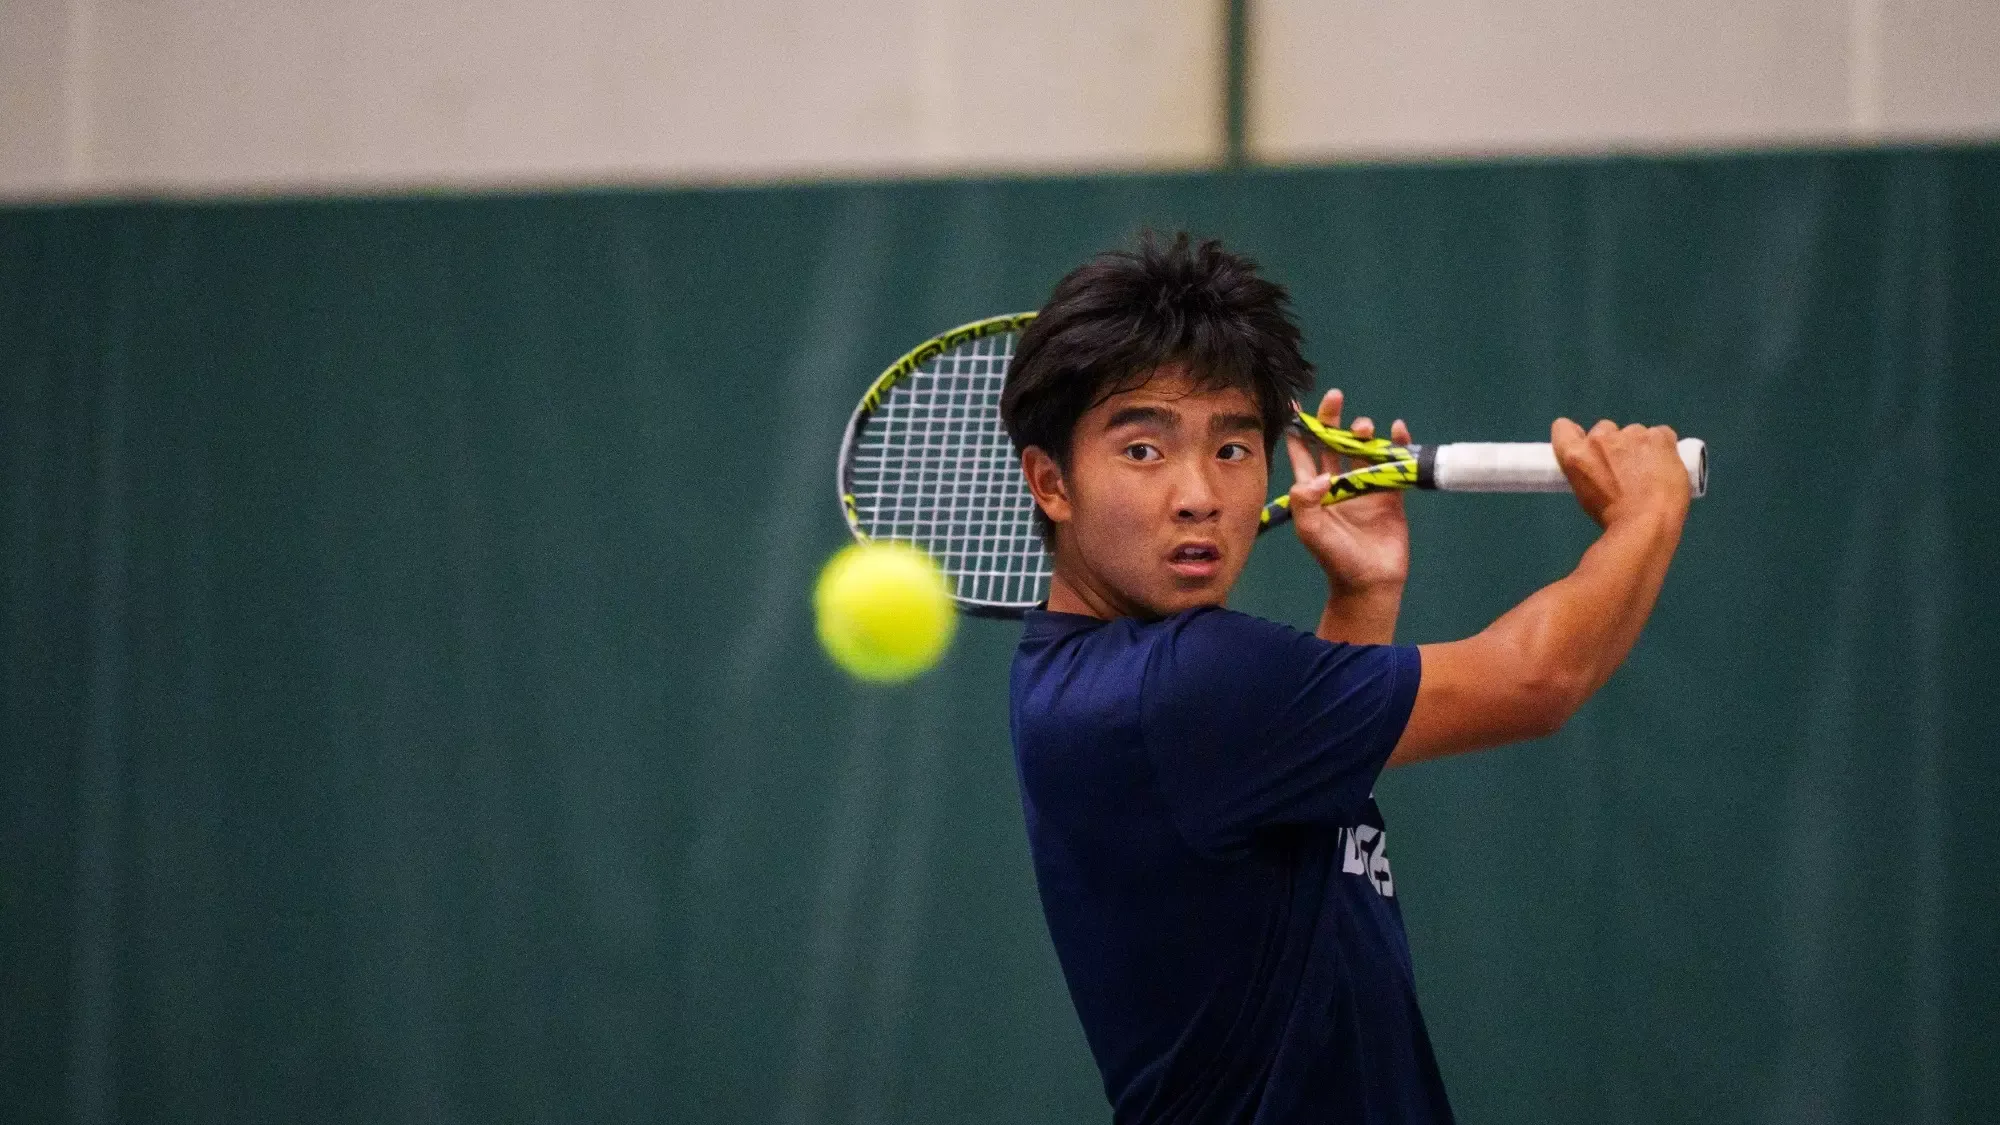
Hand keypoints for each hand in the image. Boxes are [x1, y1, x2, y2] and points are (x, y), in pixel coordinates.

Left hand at [1284, 389, 1411, 593]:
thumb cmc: (1335, 560)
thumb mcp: (1311, 531)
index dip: (1299, 430)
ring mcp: (1365, 489)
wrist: (1370, 583)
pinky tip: (1398, 430)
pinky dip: (1396, 446)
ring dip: (1363, 433)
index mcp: (1314, 491)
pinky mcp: (1390, 496)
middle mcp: (1338, 485)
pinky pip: (1394, 464)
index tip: (1295, 405)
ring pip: (1362, 450)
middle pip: (1333, 444)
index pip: (1303, 453)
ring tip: (1363, 426)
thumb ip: (1306, 503)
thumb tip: (1318, 478)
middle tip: (1335, 397)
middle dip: (1332, 420)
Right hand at [1551, 418, 1692, 529]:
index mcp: (1577, 455)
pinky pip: (1662, 434)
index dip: (1576, 436)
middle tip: (1624, 469)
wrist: (1648, 521)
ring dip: (1639, 446)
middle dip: (1613, 445)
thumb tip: (1600, 467)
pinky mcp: (1660, 436)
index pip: (1563, 428)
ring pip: (1635, 432)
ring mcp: (1632, 434)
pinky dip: (1663, 447)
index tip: (1588, 448)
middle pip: (1604, 429)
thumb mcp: (1586, 495)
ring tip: (1650, 473)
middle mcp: (1600, 438)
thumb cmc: (1614, 518)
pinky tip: (1666, 466)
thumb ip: (1588, 471)